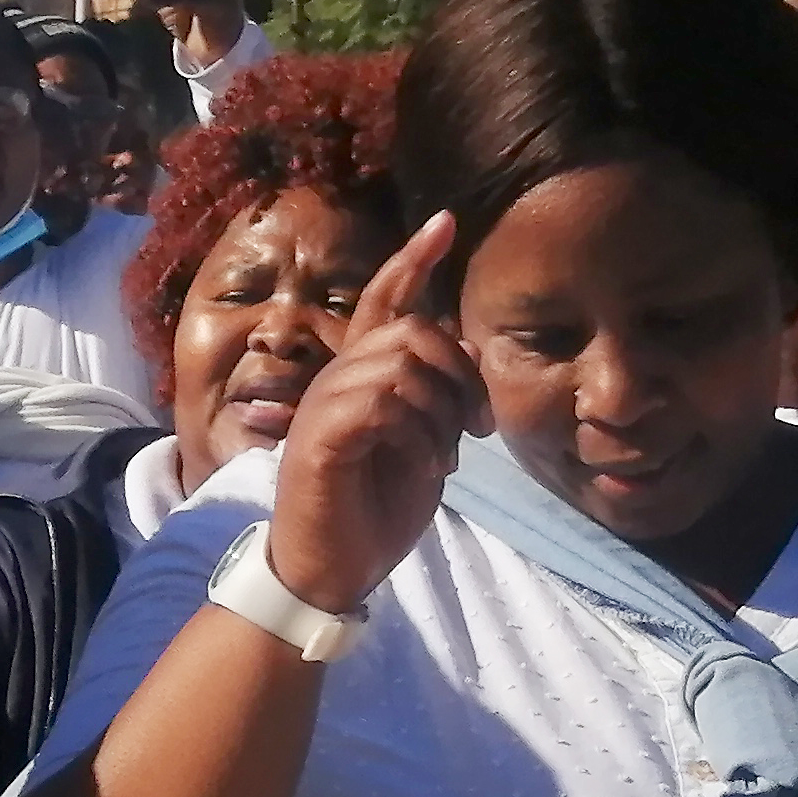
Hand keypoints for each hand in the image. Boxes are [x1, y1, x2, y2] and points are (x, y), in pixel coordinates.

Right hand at [260, 209, 477, 615]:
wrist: (331, 573)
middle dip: (460, 374)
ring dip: (442, 411)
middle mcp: (336, 380)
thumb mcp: (424, 446)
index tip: (445, 223)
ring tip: (446, 456)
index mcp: (359, 378)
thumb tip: (466, 347)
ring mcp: (323, 406)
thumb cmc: (373, 513)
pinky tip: (425, 465)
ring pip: (402, 365)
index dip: (412, 261)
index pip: (384, 302)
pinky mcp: (320, 438)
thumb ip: (440, 397)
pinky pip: (382, 404)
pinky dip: (417, 434)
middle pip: (411, 331)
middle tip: (478, 427)